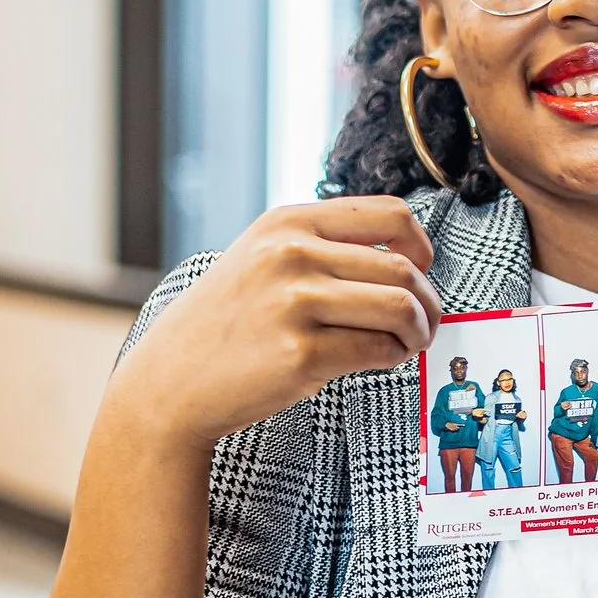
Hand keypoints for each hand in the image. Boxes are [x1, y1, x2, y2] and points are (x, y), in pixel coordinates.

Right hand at [110, 197, 441, 451]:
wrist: (169, 383)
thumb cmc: (229, 324)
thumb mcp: (263, 259)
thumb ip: (324, 247)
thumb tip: (409, 256)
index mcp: (288, 222)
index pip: (391, 214)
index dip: (421, 246)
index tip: (421, 271)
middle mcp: (290, 254)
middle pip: (404, 267)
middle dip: (428, 301)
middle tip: (425, 323)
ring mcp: (294, 303)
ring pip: (400, 307)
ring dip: (419, 330)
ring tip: (409, 343)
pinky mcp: (301, 355)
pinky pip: (379, 350)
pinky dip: (395, 358)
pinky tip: (382, 360)